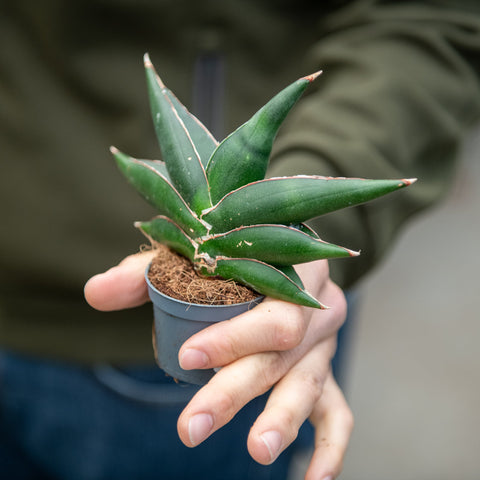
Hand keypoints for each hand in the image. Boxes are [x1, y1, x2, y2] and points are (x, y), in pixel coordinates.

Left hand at [85, 250, 352, 478]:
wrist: (275, 260)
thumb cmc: (231, 260)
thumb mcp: (193, 257)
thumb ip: (145, 274)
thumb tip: (94, 292)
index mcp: (291, 267)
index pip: (271, 304)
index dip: (233, 335)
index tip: (185, 356)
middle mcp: (317, 305)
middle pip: (285, 349)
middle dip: (236, 389)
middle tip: (192, 427)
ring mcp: (325, 342)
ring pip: (309, 383)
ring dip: (281, 419)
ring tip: (256, 451)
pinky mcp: (325, 370)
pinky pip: (338, 411)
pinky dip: (330, 446)